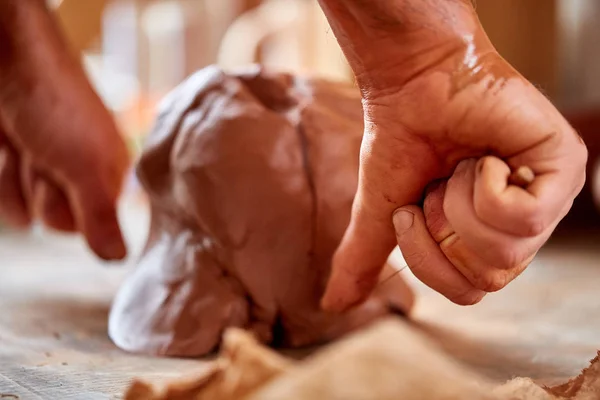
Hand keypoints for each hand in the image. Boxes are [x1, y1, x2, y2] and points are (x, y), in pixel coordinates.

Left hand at [0, 0, 128, 259]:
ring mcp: (43, 167)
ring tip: (20, 143)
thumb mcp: (86, 166)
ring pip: (21, 210)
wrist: (8, 59)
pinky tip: (5, 145)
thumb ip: (102, 216)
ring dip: (13, 180)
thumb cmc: (54, 103)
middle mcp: (79, 174)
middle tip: (43, 154)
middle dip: (39, 192)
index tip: (68, 175)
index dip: (69, 209)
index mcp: (108, 174)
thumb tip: (120, 260)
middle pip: (52, 221)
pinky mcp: (14, 161)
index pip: (90, 228)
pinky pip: (3, 195)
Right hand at [320, 0, 586, 309]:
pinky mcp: (563, 166)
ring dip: (460, 206)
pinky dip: (484, 188)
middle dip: (443, 231)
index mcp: (489, 239)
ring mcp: (550, 197)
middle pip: (489, 278)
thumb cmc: (401, 140)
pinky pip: (523, 218)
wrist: (411, 83)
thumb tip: (331, 305)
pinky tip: (484, 156)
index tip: (415, 206)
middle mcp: (525, 226)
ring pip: (506, 253)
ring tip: (461, 166)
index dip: (430, 257)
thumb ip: (366, 259)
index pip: (471, 291)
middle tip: (439, 185)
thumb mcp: (382, 213)